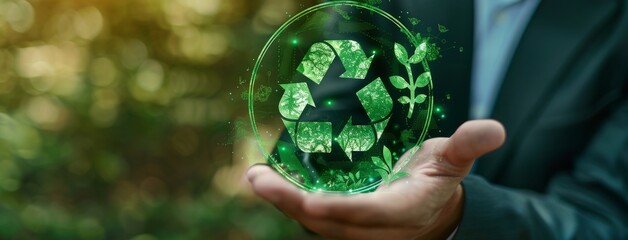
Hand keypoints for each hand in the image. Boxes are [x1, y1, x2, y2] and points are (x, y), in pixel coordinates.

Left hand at [247, 120, 505, 239]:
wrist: (430, 213)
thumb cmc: (437, 180)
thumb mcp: (452, 161)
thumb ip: (467, 146)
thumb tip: (493, 128)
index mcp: (400, 212)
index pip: (365, 215)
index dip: (336, 210)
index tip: (308, 201)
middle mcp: (374, 229)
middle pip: (327, 223)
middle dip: (291, 203)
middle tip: (257, 179)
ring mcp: (355, 232)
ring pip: (313, 225)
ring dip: (283, 202)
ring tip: (255, 178)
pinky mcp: (342, 227)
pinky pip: (312, 220)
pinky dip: (289, 203)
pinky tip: (268, 183)